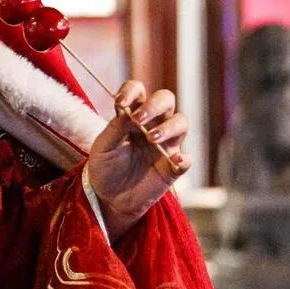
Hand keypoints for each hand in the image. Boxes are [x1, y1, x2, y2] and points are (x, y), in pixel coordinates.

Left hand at [86, 80, 189, 240]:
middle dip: (155, 104)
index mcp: (131, 115)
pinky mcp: (173, 168)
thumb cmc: (104, 167)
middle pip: (166, 99)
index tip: (120, 102)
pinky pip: (187, 159)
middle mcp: (152, 124)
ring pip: (181, 122)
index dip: (132, 90)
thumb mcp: (102, 147)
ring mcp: (165, 145)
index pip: (138, 90)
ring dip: (169, 126)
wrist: (109, 198)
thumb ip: (115, 129)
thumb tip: (128, 112)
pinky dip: (184, 158)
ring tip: (151, 138)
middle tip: (138, 119)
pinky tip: (174, 161)